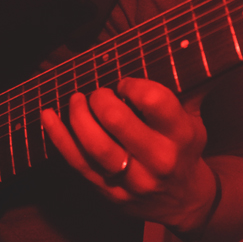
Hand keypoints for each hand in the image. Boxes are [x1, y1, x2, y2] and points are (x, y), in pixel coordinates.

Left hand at [40, 78, 217, 232]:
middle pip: (117, 121)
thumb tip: (185, 40)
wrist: (183, 201)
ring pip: (95, 146)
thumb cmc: (184, 148)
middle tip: (99, 93)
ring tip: (77, 100)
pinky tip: (48, 116)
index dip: (133, 84)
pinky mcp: (109, 191)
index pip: (153, 101)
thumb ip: (187, 84)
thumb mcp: (194, 117)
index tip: (126, 84)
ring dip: (78, 115)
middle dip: (100, 98)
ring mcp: (132, 180)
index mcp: (180, 135)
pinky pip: (77, 163)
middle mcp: (157, 159)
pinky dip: (58, 137)